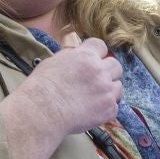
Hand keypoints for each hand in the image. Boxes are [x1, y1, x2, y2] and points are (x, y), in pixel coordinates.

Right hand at [0, 32, 124, 158]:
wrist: (42, 112)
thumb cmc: (41, 88)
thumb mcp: (54, 62)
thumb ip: (72, 58)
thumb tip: (77, 57)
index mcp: (85, 56)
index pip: (101, 46)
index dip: (98, 54)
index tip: (94, 61)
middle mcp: (99, 71)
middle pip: (116, 66)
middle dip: (108, 72)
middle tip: (96, 82)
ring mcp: (106, 90)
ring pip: (119, 87)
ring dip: (109, 91)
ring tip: (95, 99)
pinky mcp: (108, 109)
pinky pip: (115, 107)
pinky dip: (106, 110)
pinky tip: (93, 112)